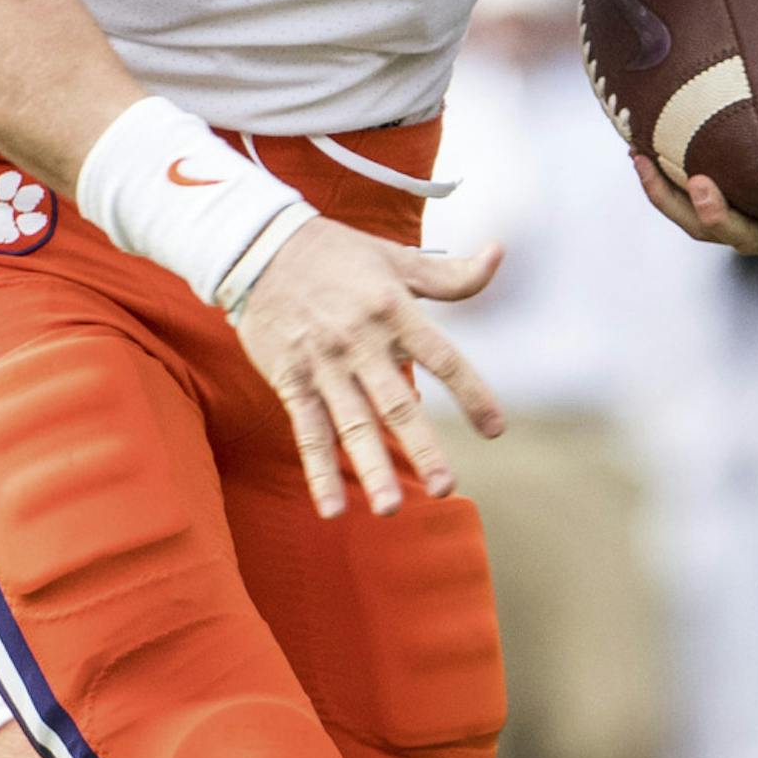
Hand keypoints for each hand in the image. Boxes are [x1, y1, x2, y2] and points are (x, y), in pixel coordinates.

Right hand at [231, 215, 503, 519]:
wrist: (258, 249)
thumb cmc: (336, 254)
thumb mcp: (396, 258)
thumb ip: (450, 274)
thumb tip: (499, 253)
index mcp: (393, 310)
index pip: (442, 358)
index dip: (471, 393)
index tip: (496, 430)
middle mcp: (360, 342)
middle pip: (396, 403)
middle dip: (421, 447)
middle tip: (445, 487)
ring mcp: (323, 365)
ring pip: (351, 425)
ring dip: (371, 468)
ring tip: (390, 509)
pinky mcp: (291, 380)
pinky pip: (308, 431)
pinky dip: (319, 471)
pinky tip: (333, 508)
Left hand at [633, 37, 757, 256]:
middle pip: (747, 238)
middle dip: (719, 217)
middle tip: (700, 184)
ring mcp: (755, 228)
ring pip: (707, 228)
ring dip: (673, 202)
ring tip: (643, 162)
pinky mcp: (732, 216)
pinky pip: (692, 210)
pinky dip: (665, 188)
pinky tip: (638, 151)